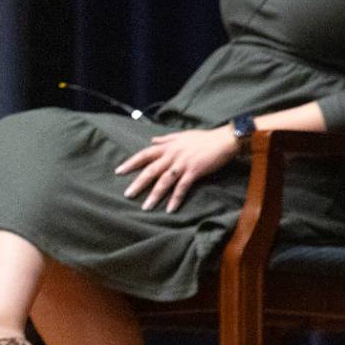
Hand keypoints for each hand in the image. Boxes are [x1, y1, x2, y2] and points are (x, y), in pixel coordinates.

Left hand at [117, 128, 240, 211]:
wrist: (225, 139)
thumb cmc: (205, 138)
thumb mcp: (183, 135)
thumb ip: (166, 139)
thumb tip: (152, 140)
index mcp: (169, 146)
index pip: (145, 154)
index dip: (131, 162)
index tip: (119, 171)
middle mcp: (173, 155)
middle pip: (151, 170)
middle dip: (139, 183)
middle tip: (128, 194)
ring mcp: (183, 163)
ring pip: (164, 180)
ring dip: (155, 194)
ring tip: (146, 206)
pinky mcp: (195, 171)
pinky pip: (182, 187)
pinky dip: (176, 198)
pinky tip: (170, 208)